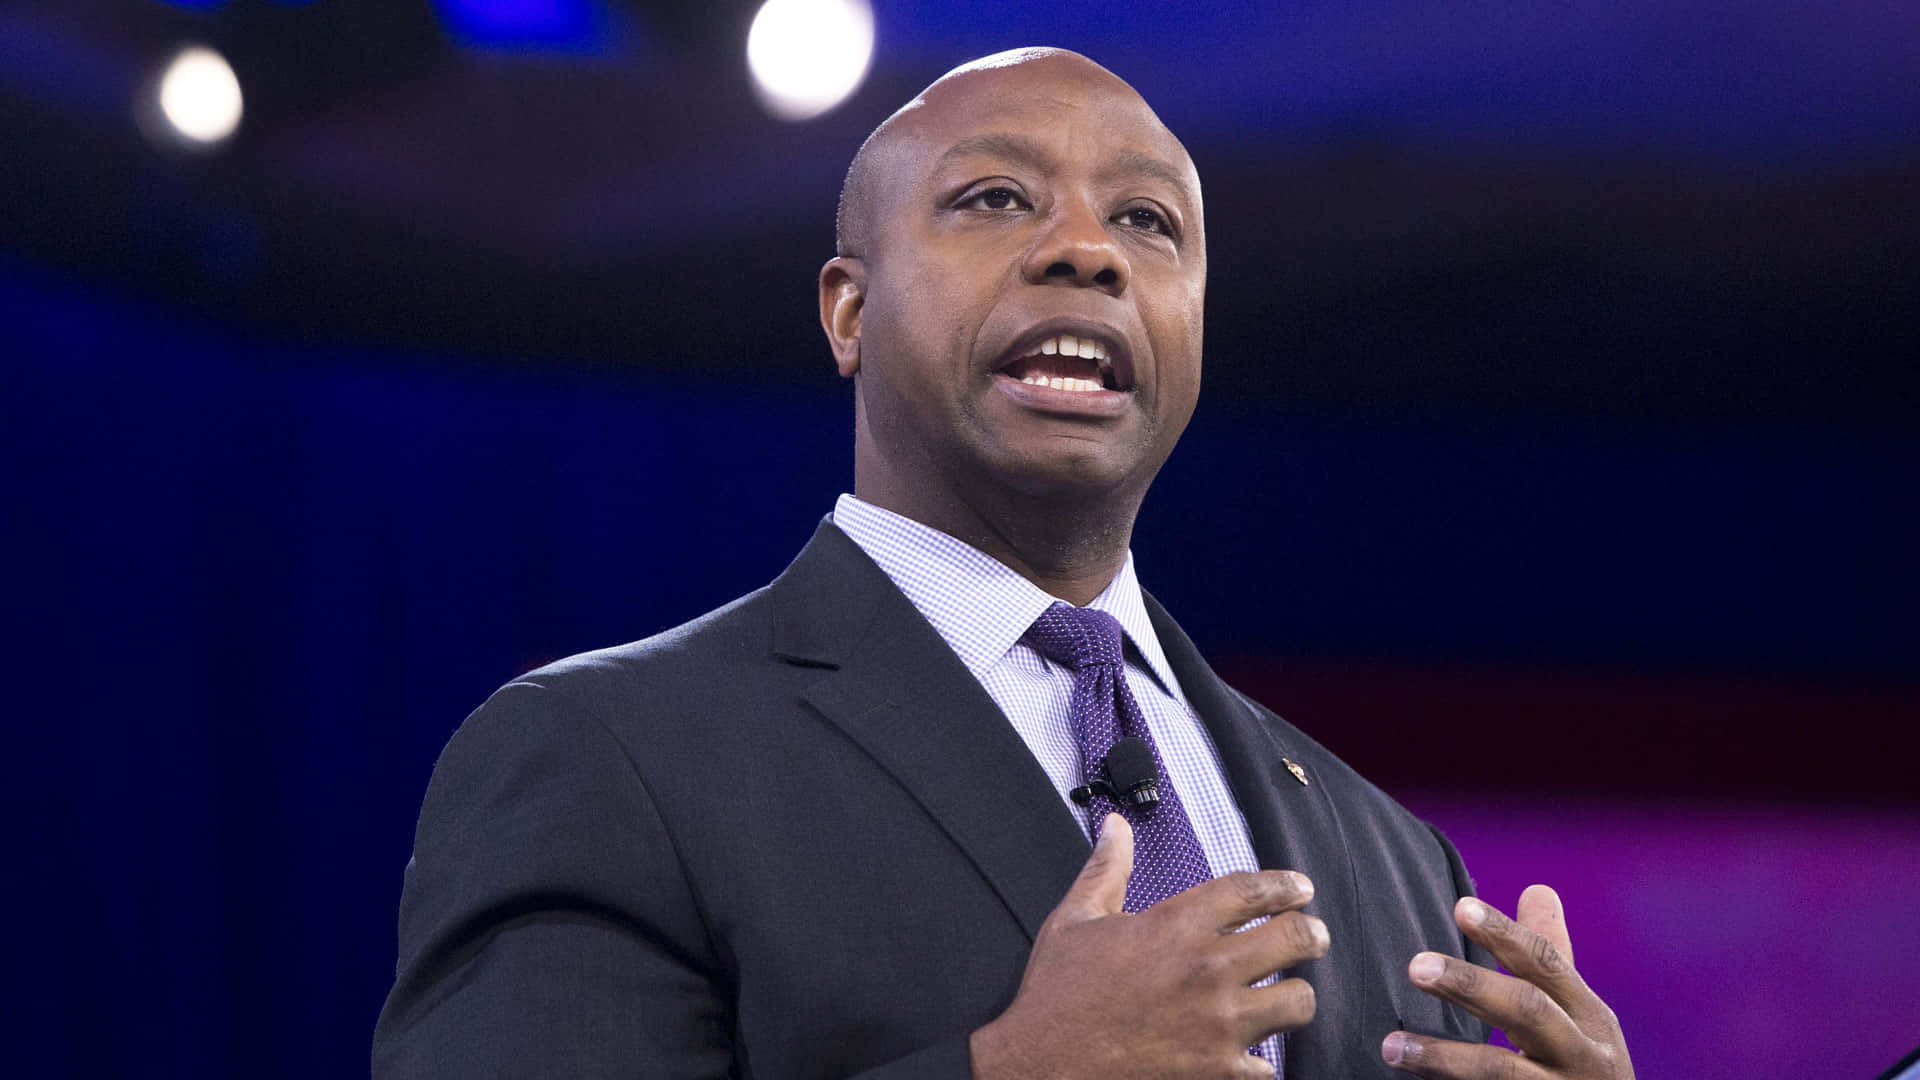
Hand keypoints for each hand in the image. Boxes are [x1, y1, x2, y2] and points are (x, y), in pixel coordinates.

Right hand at [970, 814, 1325, 1079]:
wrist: (1042, 1067)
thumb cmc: (1057, 993)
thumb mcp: (1076, 919)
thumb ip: (1107, 868)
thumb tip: (1116, 826)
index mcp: (1175, 925)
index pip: (1252, 890)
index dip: (1285, 885)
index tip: (1300, 889)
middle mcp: (1207, 970)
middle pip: (1294, 938)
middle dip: (1311, 933)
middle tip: (1313, 936)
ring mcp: (1218, 1024)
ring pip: (1298, 1002)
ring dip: (1295, 995)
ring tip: (1287, 994)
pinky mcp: (1218, 1072)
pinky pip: (1270, 1065)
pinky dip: (1263, 1060)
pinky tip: (1251, 1053)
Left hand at [1382, 885, 1633, 1079]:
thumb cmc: (1584, 1064)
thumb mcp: (1580, 1013)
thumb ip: (1551, 957)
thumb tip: (1536, 889)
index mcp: (1589, 1017)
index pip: (1546, 964)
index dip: (1505, 935)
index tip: (1461, 907)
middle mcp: (1583, 1056)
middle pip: (1528, 1012)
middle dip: (1472, 986)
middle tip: (1416, 966)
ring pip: (1502, 1073)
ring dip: (1444, 1058)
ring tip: (1390, 1046)